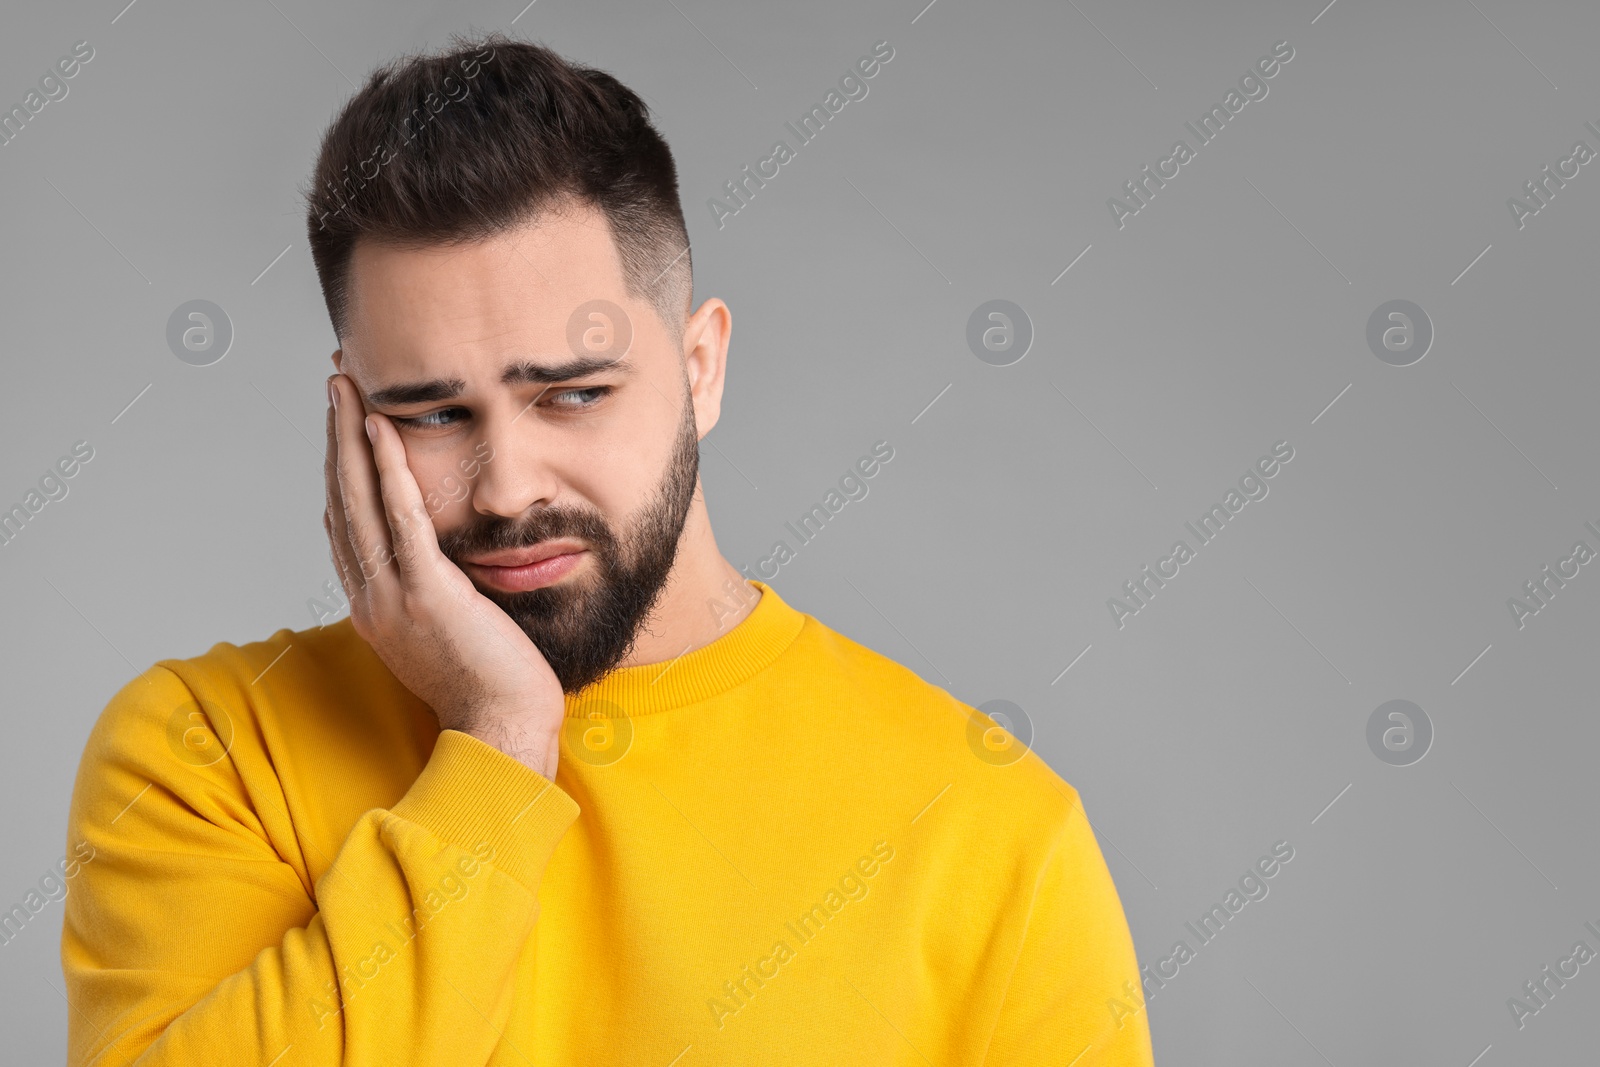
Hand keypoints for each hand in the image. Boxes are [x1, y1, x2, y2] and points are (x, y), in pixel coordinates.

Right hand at [324, 371, 564, 777]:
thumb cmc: (492, 689)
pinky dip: (388, 470)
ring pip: (360, 499)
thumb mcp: (451, 633)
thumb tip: (447, 565)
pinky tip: (380, 427)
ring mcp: (393, 596)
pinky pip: (400, 519)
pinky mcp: (427, 593)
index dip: (339, 467)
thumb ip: (438, 594)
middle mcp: (371, 597)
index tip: (341, 422)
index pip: (346, 522)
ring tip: (345, 383)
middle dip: (335, 434)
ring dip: (350, 435)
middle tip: (334, 381)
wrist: (503, 731)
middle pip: (341, 498)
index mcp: (375, 607)